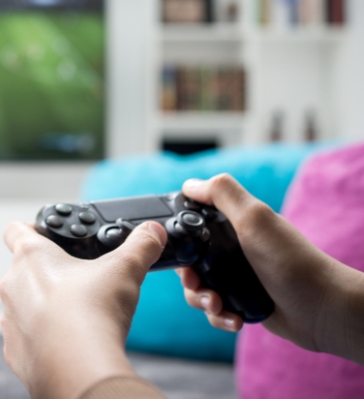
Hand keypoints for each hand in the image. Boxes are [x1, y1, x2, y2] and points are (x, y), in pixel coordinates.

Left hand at [0, 221, 166, 398]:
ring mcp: (9, 320)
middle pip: (23, 271)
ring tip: (75, 315)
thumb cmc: (93, 310)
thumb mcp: (125, 269)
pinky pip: (25, 339)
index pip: (15, 230)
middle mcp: (12, 285)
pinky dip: (42, 338)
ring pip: (22, 306)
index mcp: (31, 257)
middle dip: (48, 274)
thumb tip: (153, 232)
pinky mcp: (14, 351)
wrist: (79, 366)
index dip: (31, 229)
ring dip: (42, 307)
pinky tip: (66, 342)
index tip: (47, 236)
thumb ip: (140, 245)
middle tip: (77, 282)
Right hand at [176, 174, 363, 362]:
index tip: (182, 254)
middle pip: (189, 263)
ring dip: (202, 300)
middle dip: (189, 278)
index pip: (192, 228)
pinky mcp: (241, 303)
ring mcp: (236, 278)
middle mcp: (233, 251)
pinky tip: (235, 318)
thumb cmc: (290, 260)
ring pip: (198, 290)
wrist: (320, 309)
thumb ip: (222, 194)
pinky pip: (215, 311)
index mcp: (233, 226)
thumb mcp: (254, 218)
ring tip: (218, 305)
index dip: (180, 240)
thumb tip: (189, 184)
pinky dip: (220, 317)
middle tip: (197, 283)